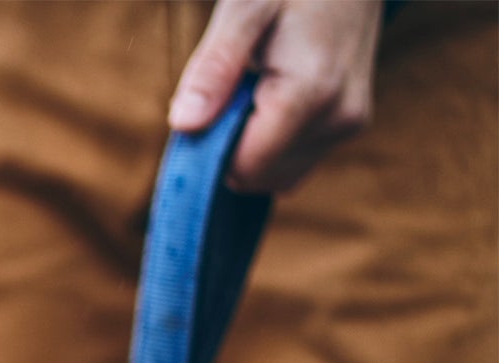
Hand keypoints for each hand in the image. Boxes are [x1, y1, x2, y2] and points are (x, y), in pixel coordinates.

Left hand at [169, 0, 381, 192]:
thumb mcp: (243, 9)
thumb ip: (214, 68)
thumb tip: (184, 124)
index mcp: (311, 92)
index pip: (245, 166)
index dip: (209, 148)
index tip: (199, 110)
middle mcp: (337, 118)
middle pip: (257, 176)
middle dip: (227, 146)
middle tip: (226, 92)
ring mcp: (347, 126)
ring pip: (274, 175)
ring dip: (248, 146)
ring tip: (251, 89)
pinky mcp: (348, 126)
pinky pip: (292, 161)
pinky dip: (269, 143)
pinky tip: (268, 99)